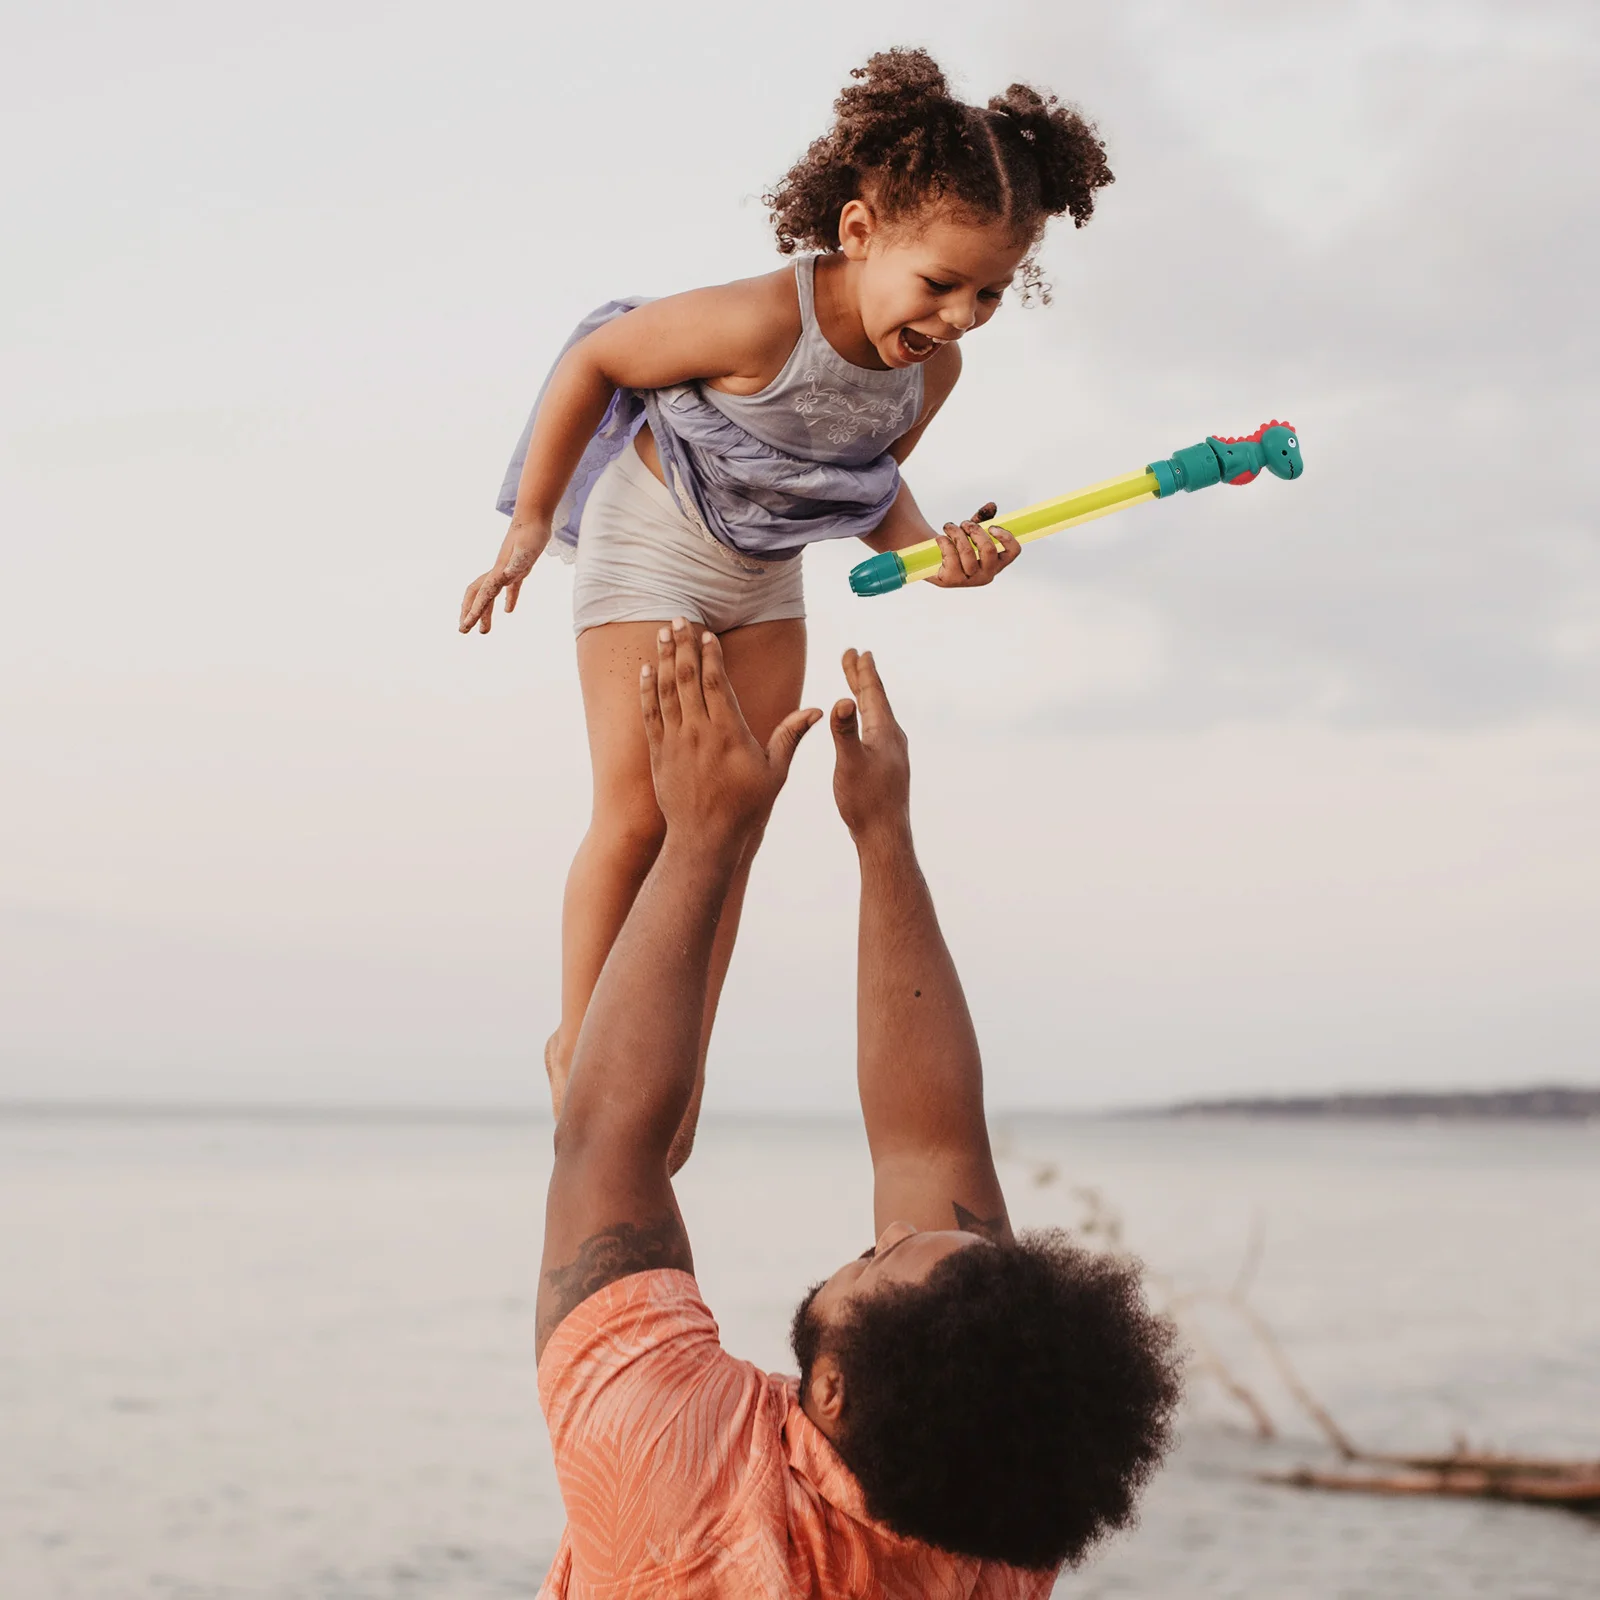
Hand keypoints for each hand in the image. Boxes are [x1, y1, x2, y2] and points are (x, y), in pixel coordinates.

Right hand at [459, 516, 550, 633]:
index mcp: (499, 572)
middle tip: (464, 631)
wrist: (534, 517)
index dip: (474, 612)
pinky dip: (508, 600)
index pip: (483, 596)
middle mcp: (499, 572)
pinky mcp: (518, 568)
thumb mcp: (527, 550)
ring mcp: (507, 570)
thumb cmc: (532, 533)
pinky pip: (510, 588)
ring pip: (490, 594)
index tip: (466, 627)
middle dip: (470, 613)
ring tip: (484, 631)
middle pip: (478, 595)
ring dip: (485, 612)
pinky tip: (508, 611)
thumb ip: (517, 563)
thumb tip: (506, 576)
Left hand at [640, 619, 820, 852]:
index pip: (717, 681)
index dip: (710, 654)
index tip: (707, 633)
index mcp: (729, 732)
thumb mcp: (774, 772)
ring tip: (661, 633)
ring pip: (666, 691)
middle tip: (678, 619)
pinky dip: (647, 690)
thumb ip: (791, 736)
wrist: (704, 839)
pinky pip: (651, 714)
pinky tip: (646, 671)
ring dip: (663, 659)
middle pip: (687, 678)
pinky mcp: (660, 754)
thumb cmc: (745, 807)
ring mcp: (676, 741)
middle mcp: (699, 731)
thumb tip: (817, 711)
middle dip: (682, 645)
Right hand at [830, 648, 910, 843]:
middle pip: (875, 700)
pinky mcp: (886, 767)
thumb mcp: (850, 763)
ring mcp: (891, 753)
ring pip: (876, 715)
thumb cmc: (866, 801)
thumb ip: (845, 731)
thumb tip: (841, 700)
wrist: (884, 835)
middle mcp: (892, 738)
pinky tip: (864, 727)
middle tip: (854, 656)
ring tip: (856, 685)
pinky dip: (866, 718)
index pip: (872, 693)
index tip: (858, 651)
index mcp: (885, 732)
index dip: (863, 672)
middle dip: (861, 678)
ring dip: (864, 696)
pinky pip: (875, 731)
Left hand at [925, 501, 1020, 587]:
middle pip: (989, 549)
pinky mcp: (951, 580)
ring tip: (948, 527)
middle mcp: (986, 574)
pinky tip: (940, 538)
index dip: (1006, 537)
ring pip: (967, 552)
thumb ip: (982, 518)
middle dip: (975, 530)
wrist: (934, 562)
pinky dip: (944, 542)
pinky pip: (950, 557)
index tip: (992, 526)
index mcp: (997, 563)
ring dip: (956, 533)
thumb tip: (992, 505)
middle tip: (964, 523)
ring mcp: (969, 580)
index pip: (1013, 551)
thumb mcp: (971, 532)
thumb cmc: (958, 547)